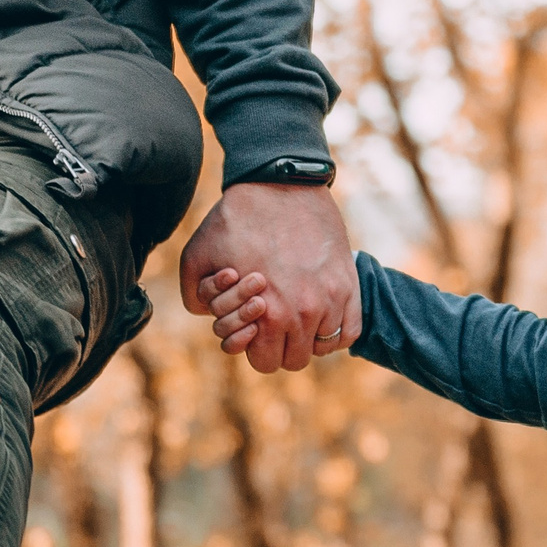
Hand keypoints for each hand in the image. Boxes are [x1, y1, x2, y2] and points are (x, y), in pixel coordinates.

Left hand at [177, 182, 360, 372]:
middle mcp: (302, 314)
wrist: (279, 184)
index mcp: (266, 315)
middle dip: (280, 346)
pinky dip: (335, 331)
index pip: (264, 362)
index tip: (254, 330)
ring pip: (322, 347)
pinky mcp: (349, 285)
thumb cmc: (235, 219)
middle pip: (294, 360)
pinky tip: (321, 315)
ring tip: (296, 314)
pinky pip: (349, 332)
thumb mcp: (197, 257)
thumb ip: (197, 298)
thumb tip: (211, 320)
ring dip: (308, 337)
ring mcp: (331, 300)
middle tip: (273, 323)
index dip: (254, 349)